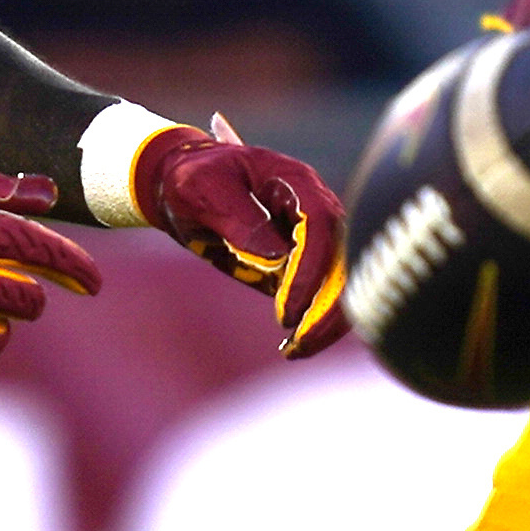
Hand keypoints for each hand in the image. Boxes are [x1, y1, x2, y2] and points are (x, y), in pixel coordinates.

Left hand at [126, 119, 344, 350]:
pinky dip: (316, 321)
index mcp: (294, 181)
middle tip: (300, 343)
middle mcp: (315, 206)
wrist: (184, 182)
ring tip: (296, 351)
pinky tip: (293, 346)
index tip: (288, 312)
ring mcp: (314, 234)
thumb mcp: (203, 190)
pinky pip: (324, 292)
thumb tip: (277, 256)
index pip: (320, 224)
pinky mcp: (304, 259)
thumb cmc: (193, 179)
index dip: (310, 270)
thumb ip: (238, 218)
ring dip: (327, 320)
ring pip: (343, 279)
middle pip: (345, 256)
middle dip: (331, 306)